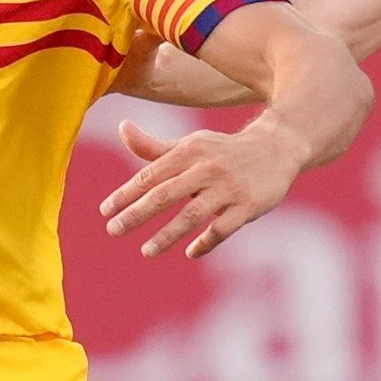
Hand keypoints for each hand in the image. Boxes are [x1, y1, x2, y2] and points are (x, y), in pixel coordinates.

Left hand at [98, 118, 307, 257]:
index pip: (150, 175)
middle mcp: (206, 168)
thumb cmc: (221, 150)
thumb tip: (121, 128)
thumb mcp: (189, 145)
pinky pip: (223, 228)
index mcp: (188, 152)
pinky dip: (206, 242)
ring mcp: (228, 188)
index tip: (105, 211)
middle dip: (137, 214)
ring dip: (167, 234)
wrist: (276, 148)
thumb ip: (153, 146)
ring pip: (192, 215)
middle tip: (113, 230)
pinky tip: (190, 253)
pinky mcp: (248, 206)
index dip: (126, 193)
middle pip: (165, 194)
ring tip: (145, 251)